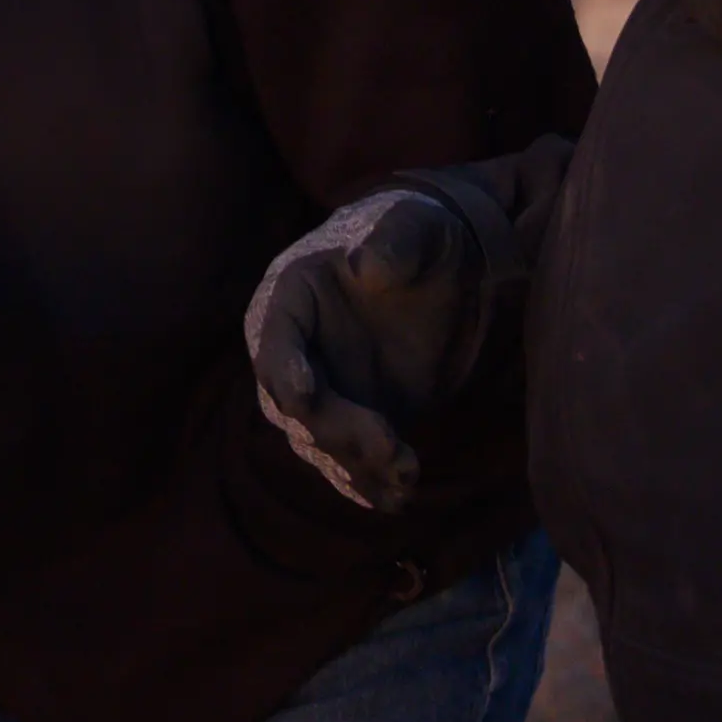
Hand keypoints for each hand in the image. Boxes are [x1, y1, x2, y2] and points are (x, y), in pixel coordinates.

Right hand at [244, 188, 485, 513]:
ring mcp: (326, 389)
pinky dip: (368, 483)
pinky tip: (396, 497)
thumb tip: (368, 265)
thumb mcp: (415, 224)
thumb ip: (394, 239)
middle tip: (389, 447)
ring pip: (320, 442)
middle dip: (334, 431)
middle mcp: (296, 351)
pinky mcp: (359, 419)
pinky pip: (351, 460)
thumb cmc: (420, 232)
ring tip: (405, 478)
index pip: (274, 340)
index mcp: (290, 296)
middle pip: (293, 405)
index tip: (303, 395)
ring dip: (356, 465)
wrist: (448, 268)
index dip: (284, 368)